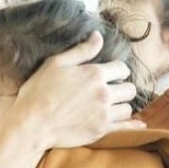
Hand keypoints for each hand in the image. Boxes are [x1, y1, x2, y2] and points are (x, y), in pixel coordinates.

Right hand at [0, 32, 144, 167]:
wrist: (31, 125)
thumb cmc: (38, 93)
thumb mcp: (55, 64)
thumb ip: (81, 50)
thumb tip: (99, 36)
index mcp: (94, 73)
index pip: (121, 68)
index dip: (117, 70)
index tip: (110, 74)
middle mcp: (104, 93)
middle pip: (129, 89)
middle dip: (122, 88)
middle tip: (111, 91)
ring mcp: (103, 113)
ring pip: (127, 108)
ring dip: (121, 105)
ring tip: (111, 106)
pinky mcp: (100, 131)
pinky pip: (126, 127)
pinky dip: (133, 125)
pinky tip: (138, 124)